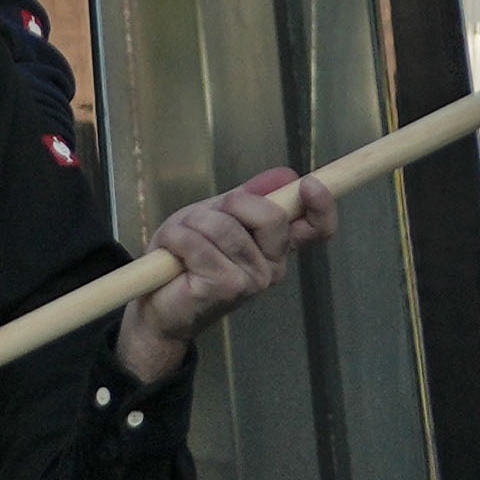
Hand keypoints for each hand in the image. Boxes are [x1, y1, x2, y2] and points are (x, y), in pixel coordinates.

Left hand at [115, 166, 342, 384]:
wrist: (158, 305)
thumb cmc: (187, 258)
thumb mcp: (217, 215)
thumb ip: (249, 197)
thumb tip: (285, 175)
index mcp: (276, 247)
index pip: (316, 229)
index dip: (321, 205)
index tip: (309, 185)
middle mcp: (272, 267)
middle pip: (270, 215)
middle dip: (230, 205)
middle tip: (204, 222)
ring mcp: (252, 281)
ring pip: (225, 227)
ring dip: (191, 224)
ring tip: (180, 241)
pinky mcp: (226, 288)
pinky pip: (198, 243)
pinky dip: (176, 238)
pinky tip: (171, 252)